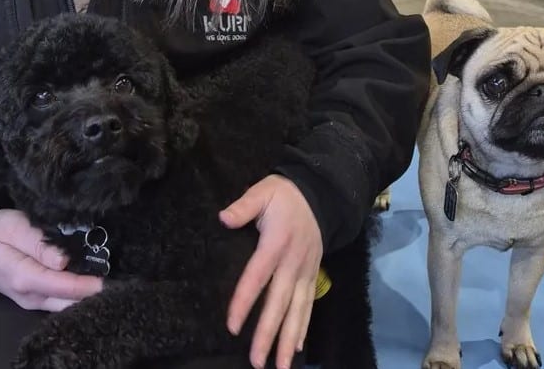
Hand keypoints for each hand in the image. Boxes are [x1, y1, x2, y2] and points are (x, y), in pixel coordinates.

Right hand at [0, 208, 102, 310]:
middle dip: (92, 290)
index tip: (109, 279)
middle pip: (68, 300)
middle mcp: (30, 296)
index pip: (63, 286)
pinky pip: (60, 301)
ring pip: (66, 304)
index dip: (87, 284)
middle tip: (118, 274)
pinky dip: (76, 293)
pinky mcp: (36, 299)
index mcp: (24, 278)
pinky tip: (91, 278)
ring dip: (86, 292)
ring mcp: (33, 301)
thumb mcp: (13, 227)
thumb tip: (63, 261)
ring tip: (109, 274)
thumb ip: (38, 243)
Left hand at [220, 175, 321, 368]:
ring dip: (288, 340)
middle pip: (279, 303)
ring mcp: (306, 271)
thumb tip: (223, 218)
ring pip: (297, 311)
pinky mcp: (313, 274)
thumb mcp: (263, 192)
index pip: (257, 277)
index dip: (244, 302)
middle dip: (268, 334)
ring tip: (280, 366)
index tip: (232, 326)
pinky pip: (309, 305)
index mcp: (276, 243)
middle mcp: (293, 263)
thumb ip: (243, 207)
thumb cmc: (285, 195)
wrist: (320, 193)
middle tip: (257, 362)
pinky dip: (303, 328)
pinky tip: (296, 348)